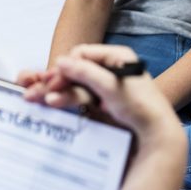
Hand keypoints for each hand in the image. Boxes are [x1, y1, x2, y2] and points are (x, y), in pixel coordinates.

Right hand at [19, 44, 186, 189]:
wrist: (155, 135)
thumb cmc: (139, 106)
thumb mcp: (111, 86)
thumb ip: (85, 72)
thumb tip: (61, 61)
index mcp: (116, 56)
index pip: (82, 54)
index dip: (66, 66)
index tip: (53, 81)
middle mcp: (109, 68)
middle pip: (76, 70)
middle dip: (56, 81)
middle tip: (35, 91)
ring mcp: (105, 86)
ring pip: (75, 84)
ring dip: (58, 91)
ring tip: (44, 101)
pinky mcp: (101, 102)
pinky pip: (79, 96)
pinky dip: (66, 99)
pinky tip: (53, 103)